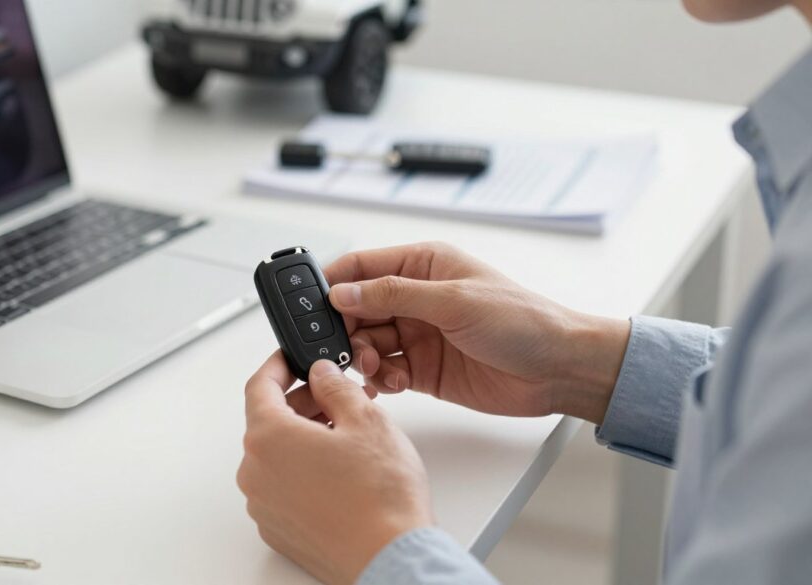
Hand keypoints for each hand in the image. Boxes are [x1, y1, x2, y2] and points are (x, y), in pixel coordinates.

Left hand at [238, 355, 433, 584]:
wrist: (390, 558)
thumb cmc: (380, 499)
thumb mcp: (366, 419)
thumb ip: (335, 387)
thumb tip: (323, 375)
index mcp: (268, 438)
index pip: (260, 386)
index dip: (279, 366)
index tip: (292, 359)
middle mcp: (256, 473)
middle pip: (269, 422)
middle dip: (303, 403)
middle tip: (337, 397)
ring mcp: (264, 506)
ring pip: (277, 456)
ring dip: (305, 438)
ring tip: (348, 436)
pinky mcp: (277, 529)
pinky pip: (283, 487)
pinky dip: (303, 471)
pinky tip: (339, 471)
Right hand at [323, 242, 630, 424]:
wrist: (559, 370)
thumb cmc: (523, 321)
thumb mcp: (454, 300)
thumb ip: (394, 294)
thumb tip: (343, 292)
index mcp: (423, 265)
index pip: (362, 266)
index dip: (333, 283)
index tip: (311, 306)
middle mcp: (416, 297)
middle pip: (357, 309)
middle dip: (346, 330)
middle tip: (346, 349)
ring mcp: (419, 334)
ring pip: (367, 343)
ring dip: (363, 358)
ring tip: (377, 370)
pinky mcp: (423, 369)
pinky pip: (385, 372)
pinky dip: (381, 380)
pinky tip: (392, 385)